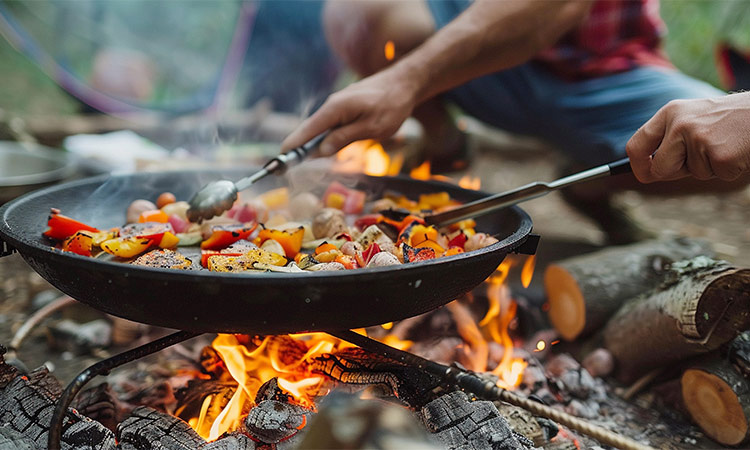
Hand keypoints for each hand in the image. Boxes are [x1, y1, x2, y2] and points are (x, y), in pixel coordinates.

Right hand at [281, 66, 421, 155]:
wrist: (404, 83)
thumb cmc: (392, 106)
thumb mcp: (371, 128)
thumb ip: (344, 138)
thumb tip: (321, 151)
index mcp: (335, 109)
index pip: (307, 130)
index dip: (293, 146)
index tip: (280, 160)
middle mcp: (332, 105)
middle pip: (310, 130)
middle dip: (299, 148)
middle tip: (288, 167)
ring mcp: (338, 104)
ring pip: (320, 128)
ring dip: (312, 144)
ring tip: (302, 161)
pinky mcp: (345, 107)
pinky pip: (330, 124)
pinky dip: (324, 137)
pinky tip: (323, 148)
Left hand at [626, 92, 749, 182]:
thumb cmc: (728, 120)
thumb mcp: (692, 120)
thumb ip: (670, 142)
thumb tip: (648, 173)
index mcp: (670, 113)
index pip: (636, 145)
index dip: (638, 167)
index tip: (645, 175)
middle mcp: (680, 124)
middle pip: (660, 169)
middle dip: (676, 173)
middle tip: (701, 157)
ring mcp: (699, 138)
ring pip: (693, 173)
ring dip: (710, 167)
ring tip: (725, 143)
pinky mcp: (720, 154)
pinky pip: (717, 175)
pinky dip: (729, 169)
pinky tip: (737, 149)